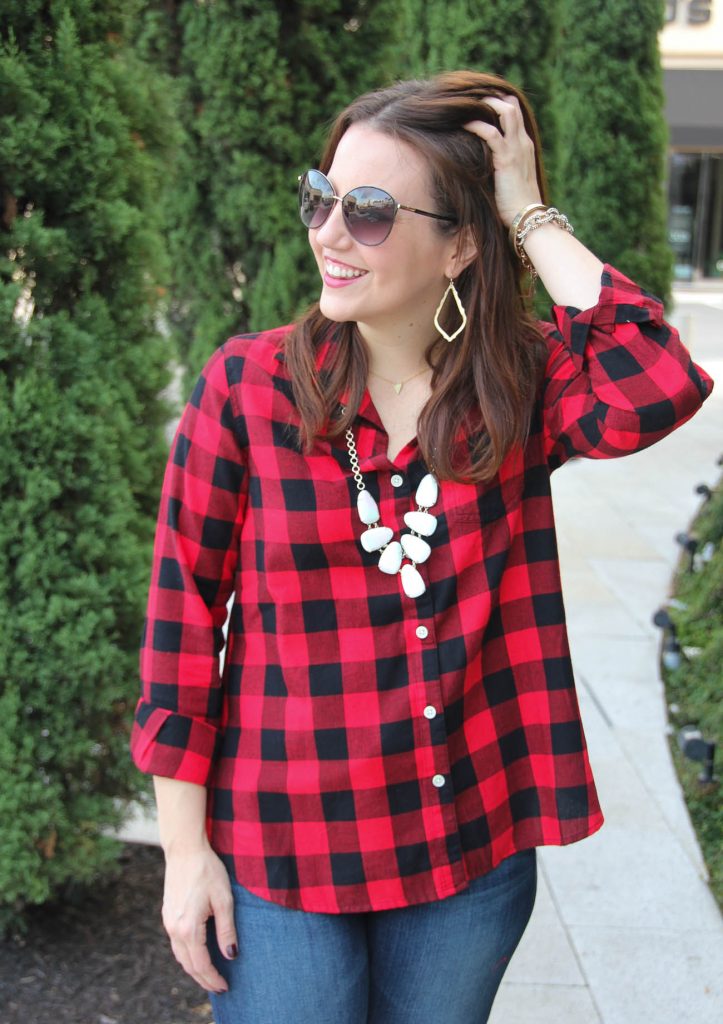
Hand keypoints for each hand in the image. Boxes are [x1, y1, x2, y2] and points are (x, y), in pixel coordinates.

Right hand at [161, 844, 237, 994]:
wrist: (185, 850)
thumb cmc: (208, 871)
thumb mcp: (224, 900)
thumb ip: (227, 930)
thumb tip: (231, 956)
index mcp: (188, 927)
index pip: (201, 963)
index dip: (213, 978)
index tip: (225, 986)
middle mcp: (174, 929)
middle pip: (188, 965)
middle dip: (204, 979)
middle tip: (220, 987)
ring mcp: (168, 922)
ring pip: (180, 956)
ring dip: (194, 969)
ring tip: (210, 976)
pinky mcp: (167, 915)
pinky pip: (176, 944)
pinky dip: (187, 956)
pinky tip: (197, 955)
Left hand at [463, 95, 542, 227]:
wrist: (527, 217)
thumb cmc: (516, 205)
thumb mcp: (509, 179)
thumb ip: (500, 166)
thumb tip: (480, 164)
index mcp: (524, 146)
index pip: (515, 114)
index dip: (499, 104)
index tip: (480, 103)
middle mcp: (523, 143)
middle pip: (512, 106)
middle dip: (492, 98)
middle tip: (471, 97)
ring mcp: (517, 149)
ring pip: (506, 112)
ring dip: (487, 105)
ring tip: (468, 104)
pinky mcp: (507, 159)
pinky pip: (492, 133)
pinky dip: (477, 125)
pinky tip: (465, 124)